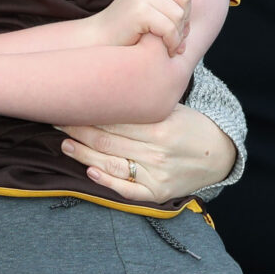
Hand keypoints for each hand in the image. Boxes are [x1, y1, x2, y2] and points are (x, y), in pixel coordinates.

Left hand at [57, 104, 235, 202]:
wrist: (219, 154)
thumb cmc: (188, 125)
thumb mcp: (170, 106)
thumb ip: (141, 99)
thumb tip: (103, 80)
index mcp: (160, 126)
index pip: (113, 119)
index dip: (86, 112)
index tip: (66, 103)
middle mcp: (158, 152)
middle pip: (106, 141)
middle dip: (77, 130)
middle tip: (54, 119)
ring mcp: (157, 175)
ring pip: (111, 165)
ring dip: (83, 155)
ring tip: (64, 144)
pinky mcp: (158, 193)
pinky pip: (128, 191)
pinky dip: (107, 182)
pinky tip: (89, 172)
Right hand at [92, 0, 196, 54]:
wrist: (100, 37)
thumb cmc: (127, 24)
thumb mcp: (145, 0)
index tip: (186, 1)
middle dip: (185, 18)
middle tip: (176, 33)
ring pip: (179, 15)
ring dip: (178, 34)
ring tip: (171, 43)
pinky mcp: (140, 12)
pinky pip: (170, 28)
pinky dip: (172, 42)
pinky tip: (167, 48)